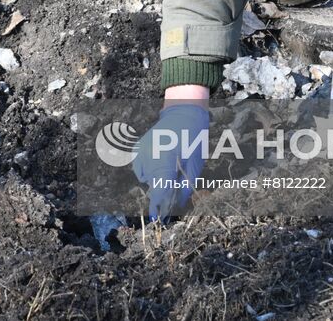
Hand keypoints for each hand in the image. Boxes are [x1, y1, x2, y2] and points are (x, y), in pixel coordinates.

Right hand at [131, 103, 209, 220]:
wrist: (184, 115)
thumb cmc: (194, 141)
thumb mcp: (194, 166)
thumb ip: (184, 187)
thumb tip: (175, 205)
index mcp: (166, 158)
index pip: (159, 188)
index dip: (159, 205)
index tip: (158, 218)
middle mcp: (149, 153)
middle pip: (152, 183)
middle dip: (161, 191)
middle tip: (172, 189)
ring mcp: (141, 149)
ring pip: (144, 176)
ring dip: (154, 179)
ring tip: (168, 169)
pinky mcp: (138, 147)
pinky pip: (140, 167)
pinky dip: (148, 170)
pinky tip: (158, 163)